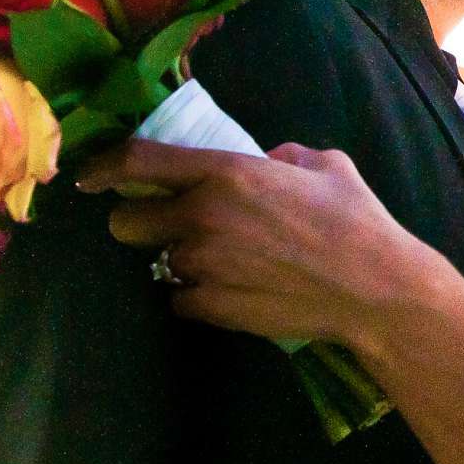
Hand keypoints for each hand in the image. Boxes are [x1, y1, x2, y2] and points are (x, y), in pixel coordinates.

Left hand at [77, 138, 436, 346]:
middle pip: (126, 223)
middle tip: (171, 227)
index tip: (88, 177)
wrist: (375, 291)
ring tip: (227, 262)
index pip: (138, 161)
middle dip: (140, 223)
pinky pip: (182, 299)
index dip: (103, 167)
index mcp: (226, 173)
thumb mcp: (326, 166)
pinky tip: (235, 290)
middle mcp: (202, 218)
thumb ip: (285, 156)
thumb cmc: (357, 222)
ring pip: (161, 263)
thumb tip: (268, 160)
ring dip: (181, 260)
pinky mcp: (211, 308)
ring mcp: (203, 267)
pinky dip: (199, 296)